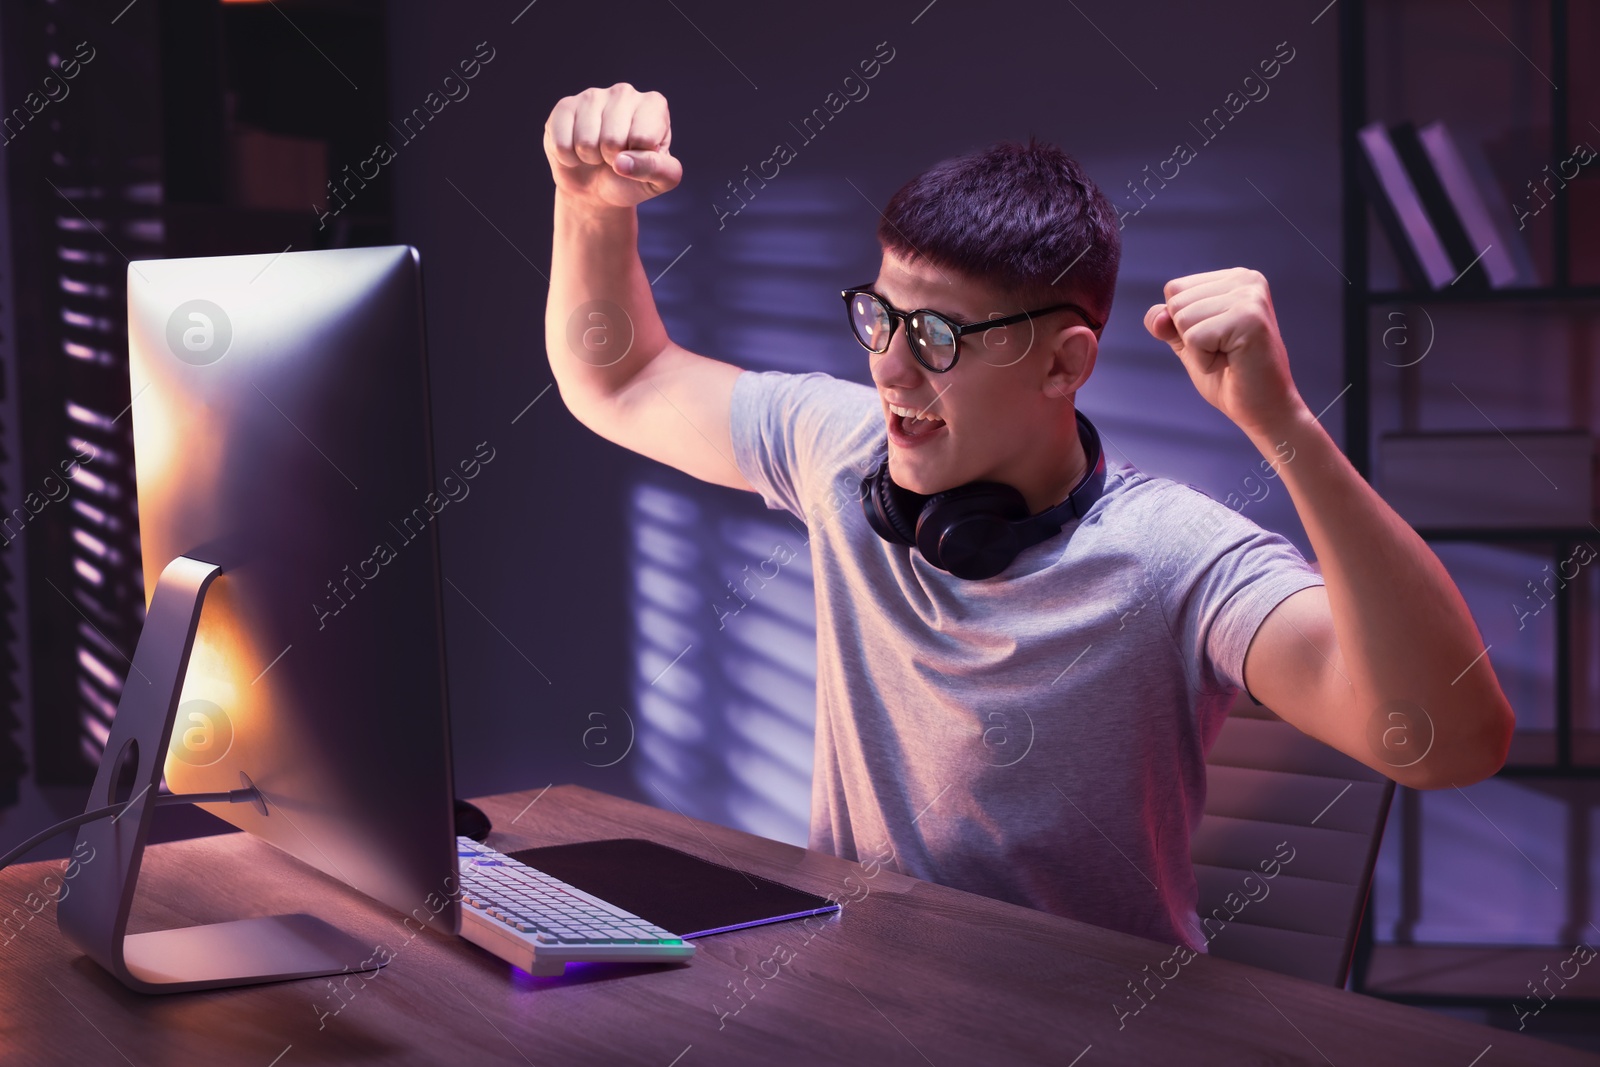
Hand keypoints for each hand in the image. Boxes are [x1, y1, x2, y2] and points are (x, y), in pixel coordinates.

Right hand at [543, 83, 682, 208]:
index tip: (638, 157)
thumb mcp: (659, 181)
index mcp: (654, 105)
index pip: (643, 138)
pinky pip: (562, 143)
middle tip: (614, 158)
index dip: (638, 160)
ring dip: (590, 159)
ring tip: (597, 154)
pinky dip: (568, 158)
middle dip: (612, 160)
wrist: (597, 187)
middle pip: (612, 139)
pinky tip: (577, 150)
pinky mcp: (565, 107)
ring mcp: (593, 96)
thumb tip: (622, 162)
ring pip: (585, 142)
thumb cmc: (633, 178)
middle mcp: (625, 92)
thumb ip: (659, 171)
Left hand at [1144, 268, 1306, 438]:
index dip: (1182, 325)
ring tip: (1230, 356)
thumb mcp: (1187, 342)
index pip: (1174, 289)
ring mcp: (1250, 296)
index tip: (1217, 339)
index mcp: (1234, 278)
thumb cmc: (1228, 376)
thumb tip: (1158, 318)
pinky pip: (1194, 338)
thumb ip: (1166, 323)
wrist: (1263, 408)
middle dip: (1189, 337)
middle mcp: (1246, 279)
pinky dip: (1204, 361)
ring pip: (1182, 319)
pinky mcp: (1249, 319)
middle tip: (1225, 351)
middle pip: (1176, 302)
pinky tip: (1232, 363)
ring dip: (1198, 350)